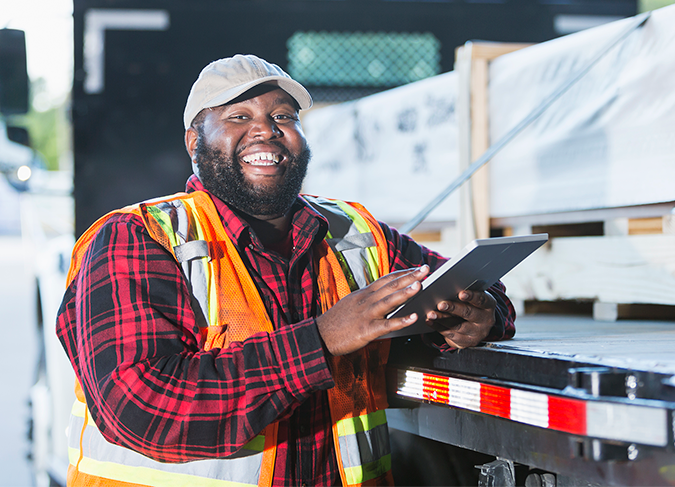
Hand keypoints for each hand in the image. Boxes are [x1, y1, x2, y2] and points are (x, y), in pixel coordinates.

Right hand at [316, 266, 430, 355]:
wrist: (319, 335)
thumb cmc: (336, 322)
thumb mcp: (351, 303)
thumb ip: (368, 299)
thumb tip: (383, 295)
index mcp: (364, 294)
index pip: (386, 279)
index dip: (403, 273)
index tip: (417, 268)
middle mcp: (366, 301)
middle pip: (391, 285)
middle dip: (410, 276)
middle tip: (426, 269)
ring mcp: (366, 314)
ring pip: (389, 301)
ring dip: (405, 292)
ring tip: (420, 285)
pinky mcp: (366, 330)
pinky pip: (387, 325)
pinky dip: (401, 321)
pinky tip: (414, 318)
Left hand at [426, 290, 496, 348]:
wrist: (476, 324)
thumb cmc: (471, 304)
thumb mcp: (472, 297)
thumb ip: (464, 293)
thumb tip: (445, 286)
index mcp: (489, 305)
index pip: (481, 300)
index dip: (472, 296)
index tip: (461, 293)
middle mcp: (486, 320)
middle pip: (468, 313)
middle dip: (453, 308)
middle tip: (441, 304)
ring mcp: (477, 333)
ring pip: (457, 326)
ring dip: (442, 319)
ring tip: (431, 314)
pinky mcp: (466, 342)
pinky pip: (451, 335)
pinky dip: (438, 327)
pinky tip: (430, 321)